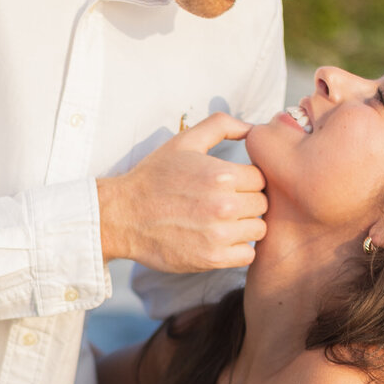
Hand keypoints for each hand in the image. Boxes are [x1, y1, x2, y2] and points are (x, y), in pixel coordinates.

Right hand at [97, 113, 266, 271]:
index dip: (247, 180)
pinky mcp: (212, 259)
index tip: (231, 184)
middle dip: (248, 202)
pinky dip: (238, 249)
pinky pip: (248, 254)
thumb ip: (221, 125)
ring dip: (245, 225)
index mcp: (222, 175)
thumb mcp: (184, 142)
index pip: (261, 178)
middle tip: (225, 203)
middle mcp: (224, 205)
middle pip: (262, 204)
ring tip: (222, 221)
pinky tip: (220, 240)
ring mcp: (219, 235)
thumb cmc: (153, 178)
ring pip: (259, 229)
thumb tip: (252, 127)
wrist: (121, 216)